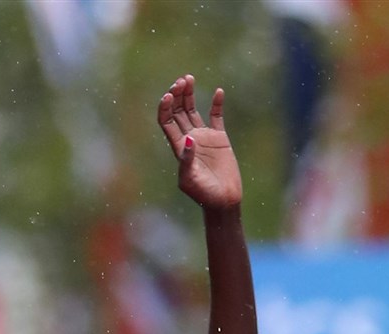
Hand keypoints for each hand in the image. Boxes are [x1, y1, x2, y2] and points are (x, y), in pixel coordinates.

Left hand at [158, 75, 241, 210]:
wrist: (223, 200)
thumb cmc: (204, 194)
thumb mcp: (190, 180)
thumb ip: (187, 161)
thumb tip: (190, 139)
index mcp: (178, 147)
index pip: (166, 122)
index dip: (164, 107)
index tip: (168, 95)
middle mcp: (188, 139)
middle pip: (176, 112)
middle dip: (176, 95)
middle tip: (180, 81)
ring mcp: (203, 137)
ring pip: (191, 110)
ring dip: (188, 94)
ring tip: (188, 78)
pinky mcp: (219, 138)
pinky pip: (216, 116)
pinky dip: (217, 103)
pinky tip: (219, 92)